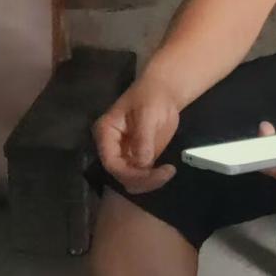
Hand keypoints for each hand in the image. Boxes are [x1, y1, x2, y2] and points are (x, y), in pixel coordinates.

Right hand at [93, 75, 181, 193]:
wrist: (163, 93)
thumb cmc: (152, 97)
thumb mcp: (147, 114)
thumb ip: (143, 139)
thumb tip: (142, 164)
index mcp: (106, 134)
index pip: (111, 162)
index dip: (129, 173)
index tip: (152, 173)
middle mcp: (111, 148)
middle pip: (120, 175)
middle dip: (142, 180)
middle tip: (167, 172)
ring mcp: (125, 155)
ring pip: (131, 180)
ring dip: (149, 182)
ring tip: (168, 171)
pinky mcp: (139, 158)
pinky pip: (142, 176)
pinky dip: (154, 178)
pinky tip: (167, 170)